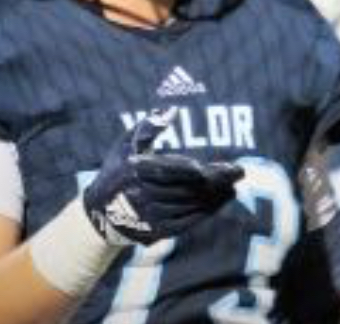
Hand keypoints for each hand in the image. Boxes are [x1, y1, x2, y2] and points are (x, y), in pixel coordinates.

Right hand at [83, 108, 243, 244]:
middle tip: (239, 171)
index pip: (169, 170)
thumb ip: (149, 126)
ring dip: (216, 196)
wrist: (100, 213)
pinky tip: (222, 200)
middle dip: (216, 180)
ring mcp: (151, 216)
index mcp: (135, 171)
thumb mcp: (126, 143)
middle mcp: (143, 196)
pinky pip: (188, 221)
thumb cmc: (118, 169)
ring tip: (234, 184)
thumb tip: (172, 109)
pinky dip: (208, 211)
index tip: (216, 163)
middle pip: (186, 188)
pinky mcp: (158, 231)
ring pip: (190, 205)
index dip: (194, 169)